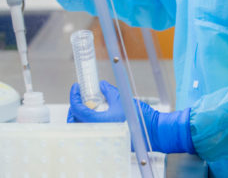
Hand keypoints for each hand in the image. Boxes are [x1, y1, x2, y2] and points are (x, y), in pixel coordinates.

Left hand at [67, 81, 195, 153]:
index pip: (78, 109)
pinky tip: (95, 114)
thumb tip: (101, 85)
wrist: (153, 131)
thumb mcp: (122, 99)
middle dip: (73, 108)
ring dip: (80, 116)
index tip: (76, 87)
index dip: (74, 96)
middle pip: (75, 122)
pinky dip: (88, 123)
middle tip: (79, 96)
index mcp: (99, 122)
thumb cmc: (140, 117)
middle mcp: (97, 133)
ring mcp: (101, 138)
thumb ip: (109, 92)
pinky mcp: (107, 141)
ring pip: (81, 128)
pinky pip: (91, 131)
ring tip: (87, 104)